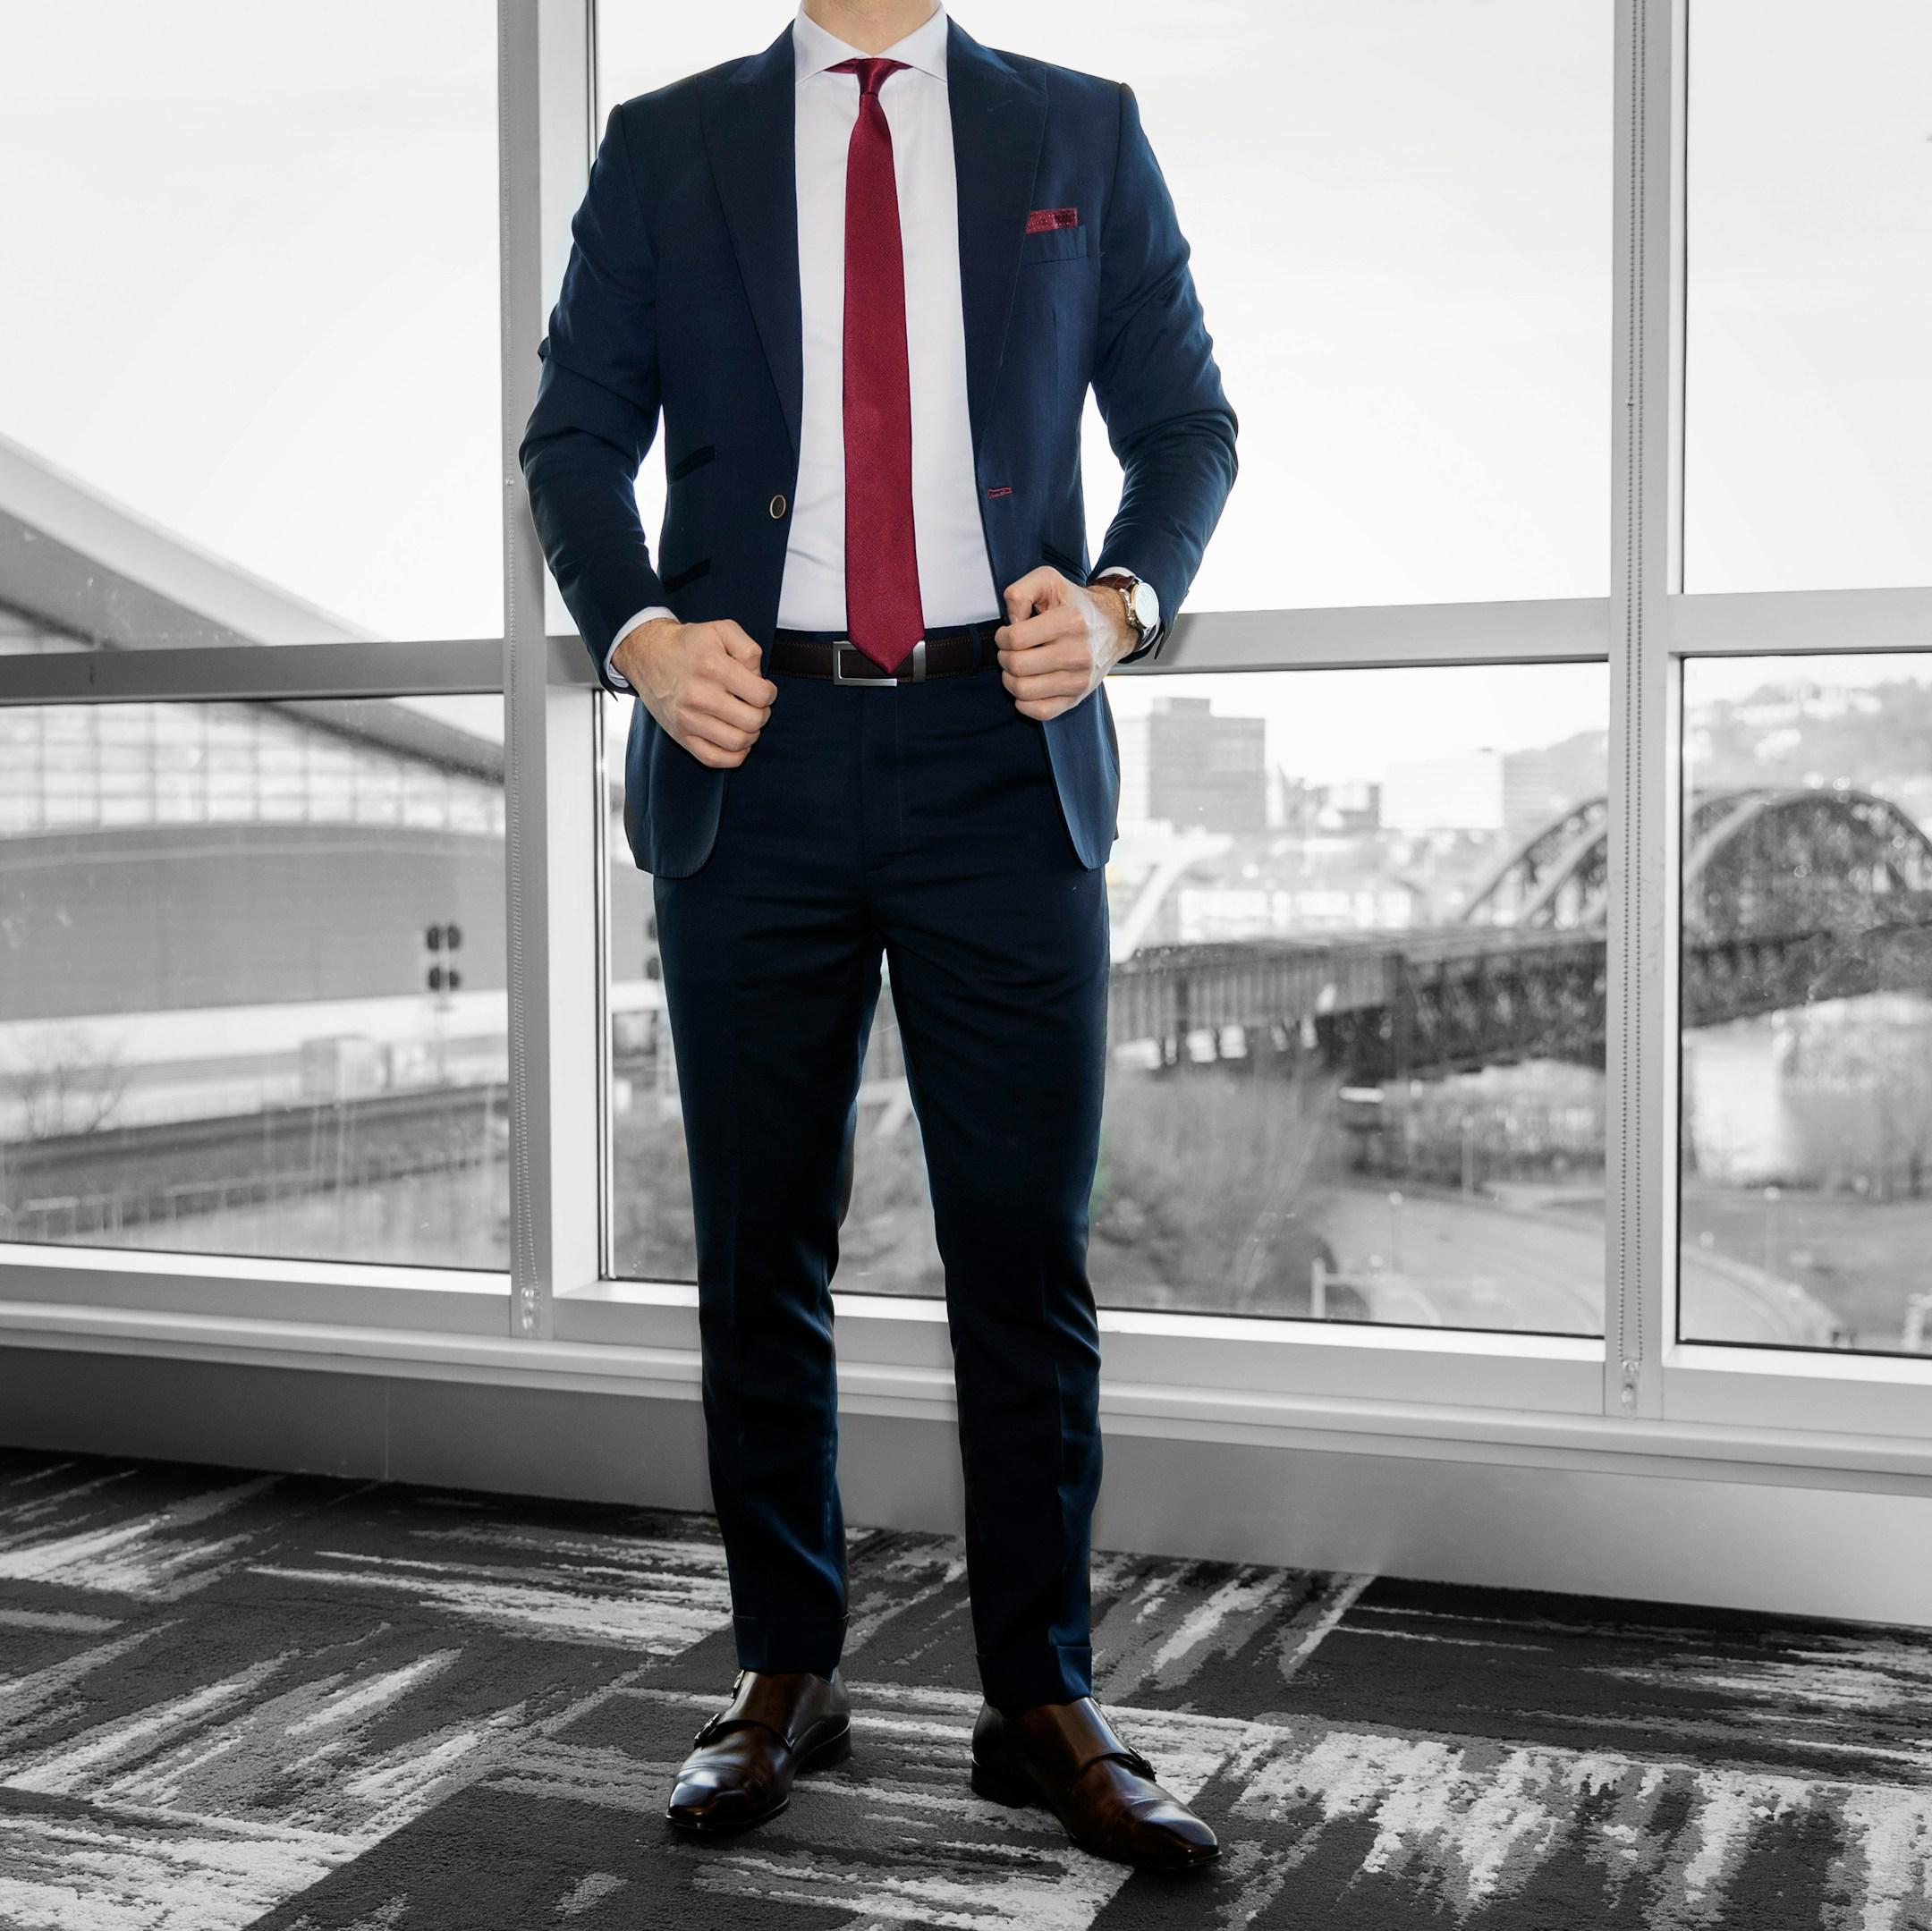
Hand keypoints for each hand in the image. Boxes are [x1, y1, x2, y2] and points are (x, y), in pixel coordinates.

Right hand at [611, 615, 776, 768]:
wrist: (648, 656)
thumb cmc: (690, 644)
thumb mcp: (721, 629)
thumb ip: (750, 649)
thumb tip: (759, 679)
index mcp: (712, 667)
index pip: (761, 696)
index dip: (769, 693)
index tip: (762, 689)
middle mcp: (698, 695)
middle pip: (753, 721)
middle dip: (762, 714)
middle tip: (754, 705)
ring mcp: (688, 719)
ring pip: (738, 743)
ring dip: (750, 735)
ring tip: (744, 721)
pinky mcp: (681, 736)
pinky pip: (715, 759)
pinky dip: (733, 755)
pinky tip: (735, 740)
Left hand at [995, 567, 1135, 721]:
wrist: (1113, 626)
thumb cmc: (1075, 604)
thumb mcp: (1048, 580)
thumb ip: (1021, 592)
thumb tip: (1011, 622)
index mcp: (1070, 622)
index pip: (1015, 639)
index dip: (1001, 637)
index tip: (1007, 634)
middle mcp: (1078, 653)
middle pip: (1016, 666)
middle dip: (1004, 658)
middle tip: (1010, 651)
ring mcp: (1079, 679)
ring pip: (1023, 691)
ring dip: (1010, 680)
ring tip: (1017, 668)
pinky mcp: (1077, 697)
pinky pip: (1040, 712)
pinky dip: (1024, 703)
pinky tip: (1027, 686)